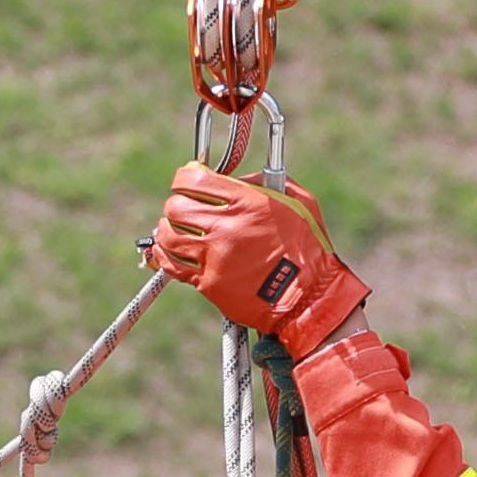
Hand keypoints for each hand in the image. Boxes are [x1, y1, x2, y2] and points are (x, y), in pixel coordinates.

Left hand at [148, 166, 363, 349]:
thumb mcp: (297, 202)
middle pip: (175, 207)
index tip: (187, 181)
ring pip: (168, 236)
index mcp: (247, 202)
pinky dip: (165, 255)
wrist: (310, 299)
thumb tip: (235, 179)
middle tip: (183, 207)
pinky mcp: (209, 284)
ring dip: (167, 229)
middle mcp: (226, 227)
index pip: (193, 179)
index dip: (185, 176)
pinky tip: (171, 250)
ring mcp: (215, 258)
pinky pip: (172, 265)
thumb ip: (265, 182)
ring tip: (174, 229)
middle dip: (176, 204)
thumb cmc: (309, 249)